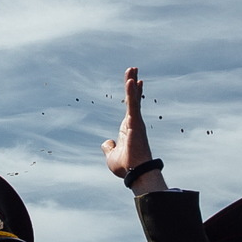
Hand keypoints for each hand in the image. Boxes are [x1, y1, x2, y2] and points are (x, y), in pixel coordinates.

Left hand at [101, 67, 161, 189]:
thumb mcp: (111, 155)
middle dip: (133, 82)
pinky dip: (132, 93)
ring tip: (132, 69)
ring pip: (133, 98)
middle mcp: (134, 122)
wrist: (134, 173)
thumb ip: (108, 147)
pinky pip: (133, 104)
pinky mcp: (136, 123)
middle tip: (133, 69)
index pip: (131, 106)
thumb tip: (106, 142)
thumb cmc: (125, 166)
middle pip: (133, 98)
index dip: (133, 93)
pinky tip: (131, 81)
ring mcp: (135, 122)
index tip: (135, 82)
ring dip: (132, 83)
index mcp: (128, 128)